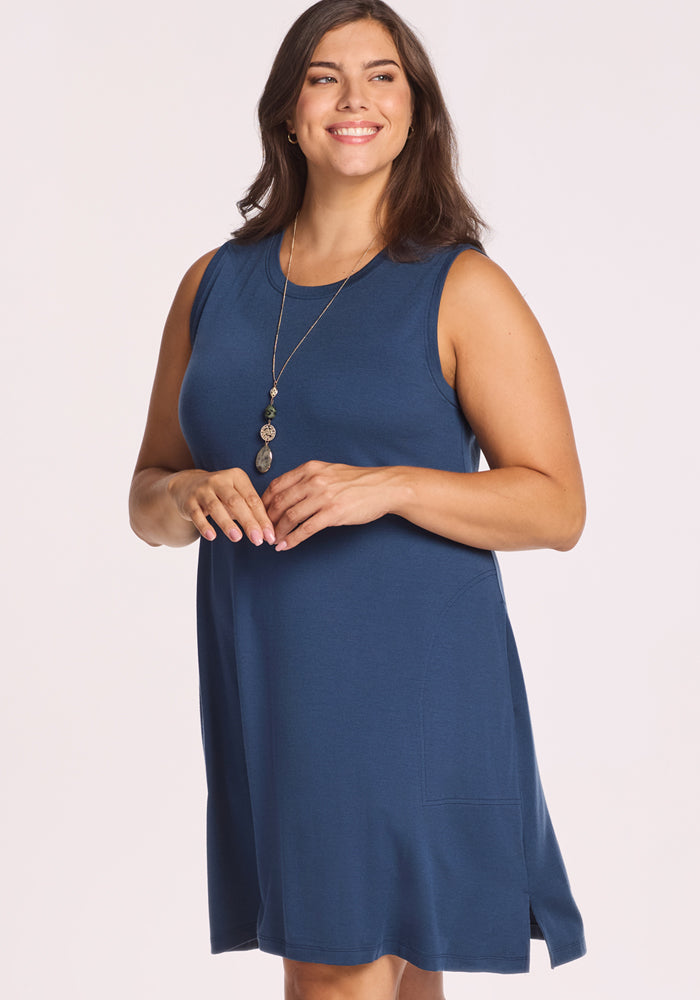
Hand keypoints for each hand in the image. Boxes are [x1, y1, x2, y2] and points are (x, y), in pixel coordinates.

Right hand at [167, 468, 276, 544]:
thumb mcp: (237, 496)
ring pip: (215, 507)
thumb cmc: (221, 494)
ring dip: (227, 523)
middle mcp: (219, 480)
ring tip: (237, 538)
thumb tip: (267, 533)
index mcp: (236, 477)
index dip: (262, 518)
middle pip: (236, 502)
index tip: (269, 535)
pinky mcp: (189, 501)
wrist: (188, 486)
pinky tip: (212, 536)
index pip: (252, 499)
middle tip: (258, 539)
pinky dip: (204, 525)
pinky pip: (196, 514)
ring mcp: (202, 490)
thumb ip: (251, 511)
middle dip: (248, 522)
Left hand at [261, 461, 402, 550]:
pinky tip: (287, 546)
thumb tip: (288, 493)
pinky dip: (293, 539)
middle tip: (263, 530)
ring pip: (290, 517)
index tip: (259, 513)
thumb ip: (308, 479)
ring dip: (278, 532)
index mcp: (310, 469)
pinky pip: (306, 529)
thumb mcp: (329, 471)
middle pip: (280, 502)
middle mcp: (314, 480)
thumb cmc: (358, 481)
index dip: (264, 502)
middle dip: (268, 519)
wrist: (383, 487)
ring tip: (274, 541)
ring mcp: (323, 497)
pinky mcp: (333, 513)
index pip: (276, 485)